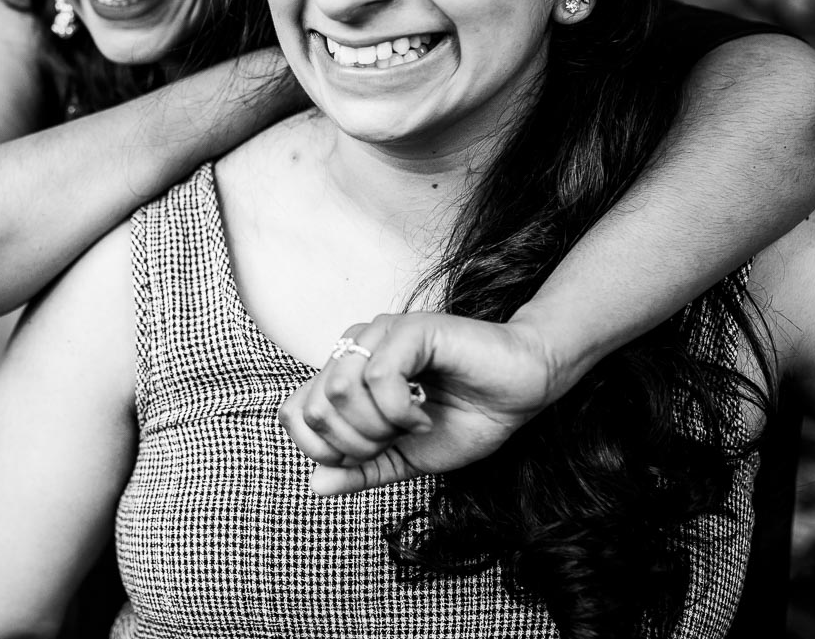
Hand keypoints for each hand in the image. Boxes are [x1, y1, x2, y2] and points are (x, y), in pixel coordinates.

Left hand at [278, 312, 562, 495]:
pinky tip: (424, 414)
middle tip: (395, 440)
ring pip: (339, 391)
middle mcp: (355, 347)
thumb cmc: (467, 418)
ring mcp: (380, 333)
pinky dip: (400, 411)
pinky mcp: (410, 329)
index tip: (370, 456)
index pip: (293, 412)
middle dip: (354, 443)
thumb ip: (360, 470)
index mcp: (346, 373)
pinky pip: (378, 377)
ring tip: (411, 425)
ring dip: (376, 426)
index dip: (324, 451)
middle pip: (313, 407)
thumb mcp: (405, 458)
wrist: (521, 391)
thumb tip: (313, 485)